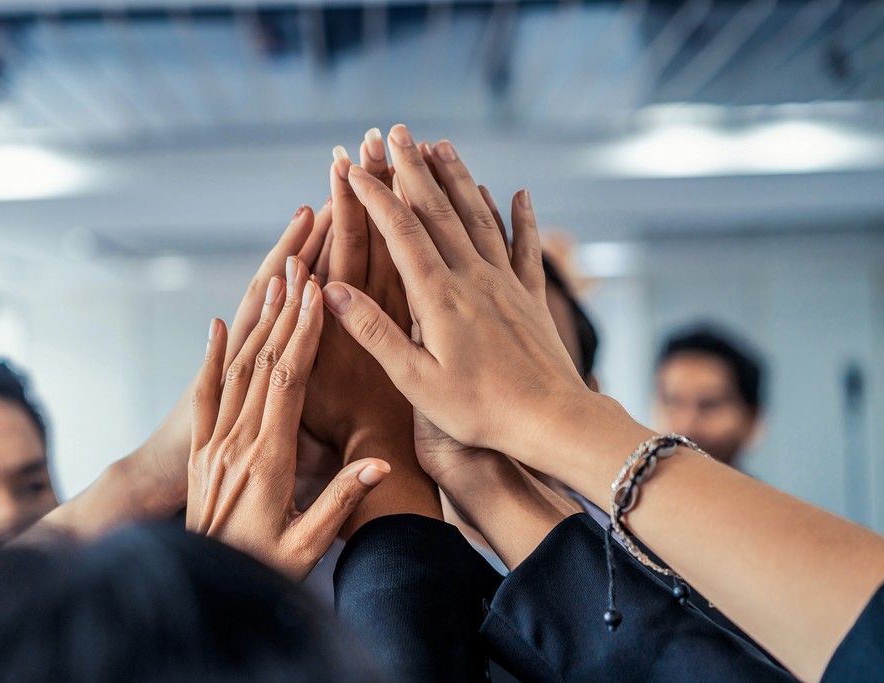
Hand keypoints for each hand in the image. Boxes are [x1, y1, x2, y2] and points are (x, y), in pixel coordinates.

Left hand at [186, 258, 389, 580]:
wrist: (204, 587)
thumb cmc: (262, 569)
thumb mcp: (307, 546)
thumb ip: (340, 502)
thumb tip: (379, 465)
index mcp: (268, 460)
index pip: (288, 382)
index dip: (303, 334)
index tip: (318, 293)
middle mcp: (236, 442)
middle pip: (262, 362)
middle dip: (285, 309)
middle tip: (301, 263)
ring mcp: (214, 443)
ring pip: (236, 368)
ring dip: (257, 320)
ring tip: (274, 277)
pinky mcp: (201, 450)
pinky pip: (205, 393)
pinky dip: (212, 354)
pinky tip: (219, 323)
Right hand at [322, 125, 590, 462]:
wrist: (551, 420)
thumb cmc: (478, 410)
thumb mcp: (415, 380)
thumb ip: (374, 332)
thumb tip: (332, 289)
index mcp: (438, 298)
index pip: (401, 232)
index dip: (375, 196)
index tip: (353, 166)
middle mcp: (473, 278)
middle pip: (438, 211)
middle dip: (414, 168)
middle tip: (397, 132)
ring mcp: (505, 284)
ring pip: (479, 217)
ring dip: (459, 178)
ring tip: (442, 145)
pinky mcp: (531, 298)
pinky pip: (525, 248)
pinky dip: (521, 218)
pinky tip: (519, 194)